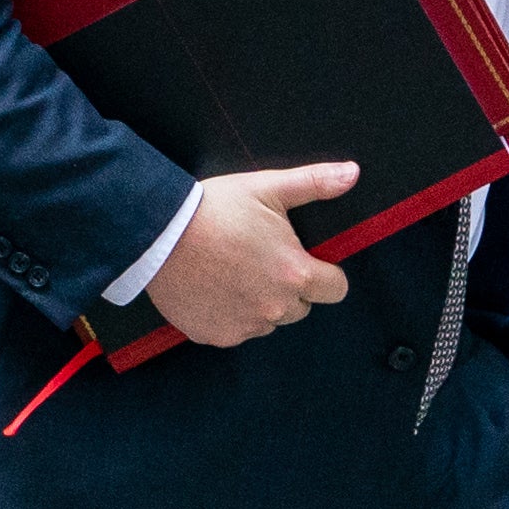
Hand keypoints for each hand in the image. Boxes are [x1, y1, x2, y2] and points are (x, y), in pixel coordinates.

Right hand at [143, 163, 359, 346]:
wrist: (157, 232)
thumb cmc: (214, 209)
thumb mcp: (268, 187)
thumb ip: (315, 183)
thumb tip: (352, 173)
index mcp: (295, 275)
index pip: (336, 290)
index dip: (325, 275)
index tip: (307, 263)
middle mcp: (274, 309)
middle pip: (300, 307)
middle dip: (288, 288)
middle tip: (259, 260)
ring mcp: (244, 326)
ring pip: (267, 321)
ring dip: (259, 304)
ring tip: (232, 272)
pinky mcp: (215, 336)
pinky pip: (235, 331)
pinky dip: (228, 315)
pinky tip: (212, 288)